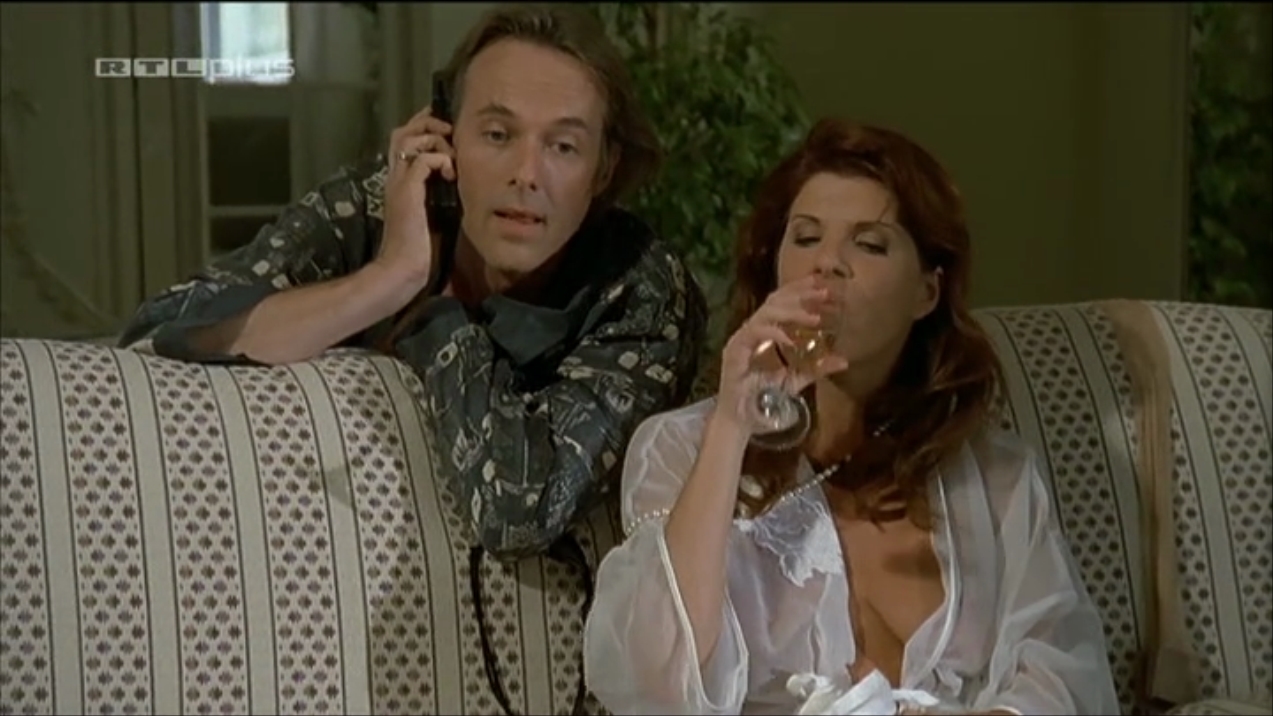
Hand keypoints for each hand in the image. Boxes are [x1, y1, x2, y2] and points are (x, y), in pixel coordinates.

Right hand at [373, 106, 456, 286]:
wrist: (401, 269)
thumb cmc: (418, 249)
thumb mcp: (433, 213)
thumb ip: (438, 194)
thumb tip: (459, 181)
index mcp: (400, 181)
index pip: (404, 141)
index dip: (423, 128)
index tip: (446, 132)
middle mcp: (395, 177)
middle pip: (402, 131)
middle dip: (427, 123)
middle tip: (449, 133)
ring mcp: (398, 183)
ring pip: (410, 138)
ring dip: (435, 140)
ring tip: (451, 157)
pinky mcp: (407, 192)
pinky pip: (422, 160)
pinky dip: (440, 160)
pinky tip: (451, 175)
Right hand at [713, 275, 846, 432]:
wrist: (740, 421)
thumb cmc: (762, 399)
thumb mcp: (796, 380)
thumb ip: (816, 368)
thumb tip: (844, 360)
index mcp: (766, 333)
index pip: (782, 302)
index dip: (801, 291)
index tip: (823, 285)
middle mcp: (753, 331)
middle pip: (774, 301)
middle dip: (800, 293)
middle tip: (824, 292)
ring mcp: (742, 339)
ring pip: (765, 313)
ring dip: (791, 311)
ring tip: (814, 317)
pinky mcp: (734, 351)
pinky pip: (754, 333)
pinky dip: (774, 332)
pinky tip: (790, 338)